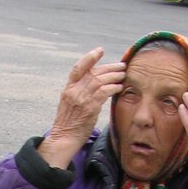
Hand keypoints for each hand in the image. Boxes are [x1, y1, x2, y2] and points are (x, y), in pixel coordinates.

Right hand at [38, 47, 125, 168]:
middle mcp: (74, 91)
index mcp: (68, 89)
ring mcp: (81, 99)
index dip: (89, 58)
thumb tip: (95, 85)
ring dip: (114, 76)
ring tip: (123, 75)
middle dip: (109, 67)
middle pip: (94, 73)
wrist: (64, 138)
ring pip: (100, 81)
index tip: (100, 50)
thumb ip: (80, 93)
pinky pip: (104, 92)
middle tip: (121, 66)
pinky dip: (113, 88)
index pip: (78, 68)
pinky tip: (119, 87)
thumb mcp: (69, 104)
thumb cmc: (69, 124)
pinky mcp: (89, 108)